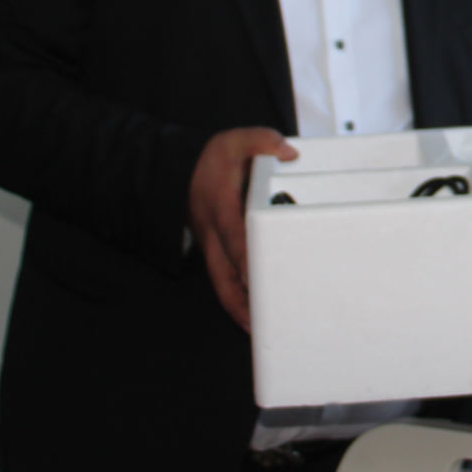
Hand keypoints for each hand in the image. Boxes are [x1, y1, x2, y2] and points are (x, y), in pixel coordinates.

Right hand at [188, 126, 297, 329]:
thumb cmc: (213, 161)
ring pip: (223, 286)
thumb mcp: (234, 141)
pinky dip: (238, 304)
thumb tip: (288, 152)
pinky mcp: (217, 256)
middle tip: (267, 318)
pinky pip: (225, 284)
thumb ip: (261, 141)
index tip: (261, 275)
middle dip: (245, 297)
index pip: (235, 236)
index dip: (247, 257)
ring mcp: (213, 249)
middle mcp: (214, 235)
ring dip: (240, 309)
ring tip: (262, 331)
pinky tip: (255, 320)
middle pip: (226, 273)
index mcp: (221, 208)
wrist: (183, 173)